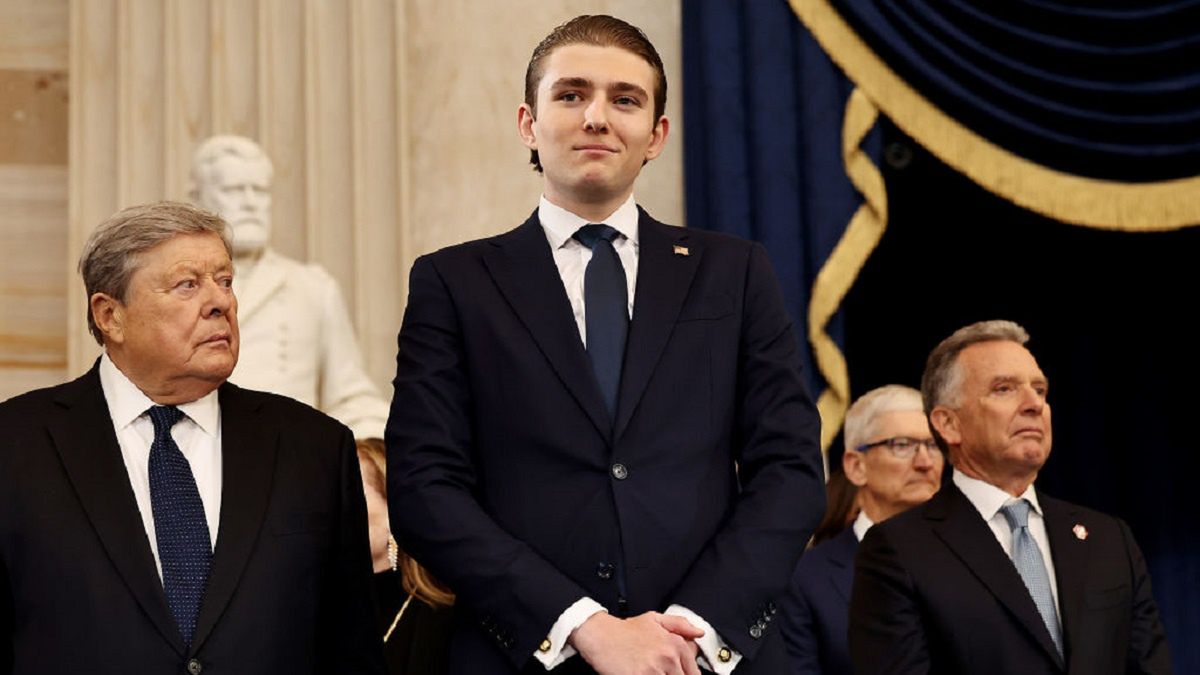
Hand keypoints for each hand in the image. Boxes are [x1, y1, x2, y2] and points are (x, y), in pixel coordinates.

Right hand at [570, 611, 704, 674]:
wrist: (599, 635)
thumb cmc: (624, 630)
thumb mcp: (654, 619)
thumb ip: (680, 624)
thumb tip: (699, 632)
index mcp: (675, 644)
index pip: (694, 672)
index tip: (675, 674)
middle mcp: (668, 657)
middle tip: (658, 672)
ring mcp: (655, 670)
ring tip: (651, 672)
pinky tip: (641, 674)